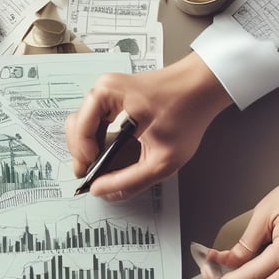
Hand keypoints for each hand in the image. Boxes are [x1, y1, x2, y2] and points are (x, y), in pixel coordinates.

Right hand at [66, 52, 232, 200]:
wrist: (203, 87)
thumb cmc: (187, 115)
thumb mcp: (162, 160)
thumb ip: (130, 180)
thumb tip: (101, 191)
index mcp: (108, 96)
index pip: (79, 131)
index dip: (82, 158)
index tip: (90, 176)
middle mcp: (103, 88)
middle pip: (75, 126)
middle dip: (81, 153)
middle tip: (92, 174)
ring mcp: (107, 90)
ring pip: (81, 122)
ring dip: (86, 146)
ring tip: (98, 165)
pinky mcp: (114, 94)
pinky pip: (92, 118)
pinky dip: (94, 137)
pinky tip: (105, 151)